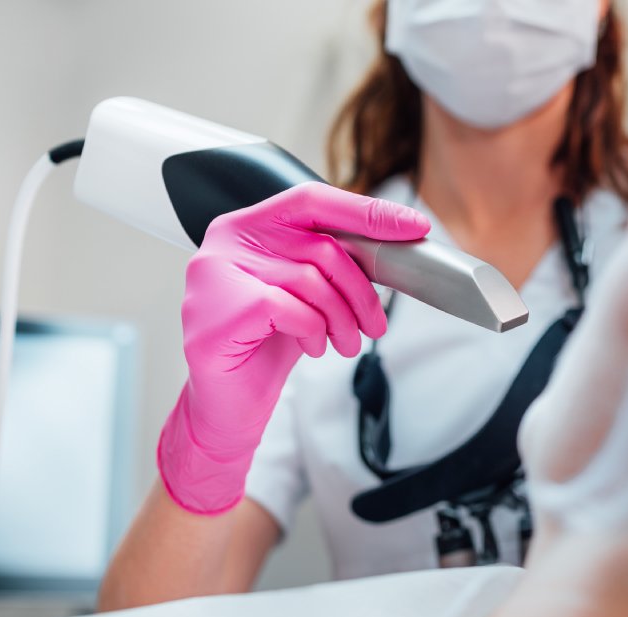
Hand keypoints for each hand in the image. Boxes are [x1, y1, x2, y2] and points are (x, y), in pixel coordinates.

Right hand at [159, 182, 429, 514]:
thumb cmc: (265, 345)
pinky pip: (289, 308)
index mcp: (246, 226)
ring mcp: (215, 274)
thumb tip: (392, 245)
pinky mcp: (218, 311)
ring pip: (310, 279)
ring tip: (343, 341)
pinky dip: (313, 330)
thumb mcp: (303, 295)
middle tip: (373, 324)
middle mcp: (226, 242)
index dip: (367, 213)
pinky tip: (312, 345)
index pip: (313, 199)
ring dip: (341, 318)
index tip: (412, 226)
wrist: (227, 406)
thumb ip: (329, 264)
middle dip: (360, 290)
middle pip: (320, 245)